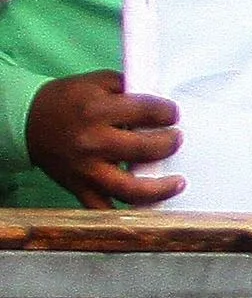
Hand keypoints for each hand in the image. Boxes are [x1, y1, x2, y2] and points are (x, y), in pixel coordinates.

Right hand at [25, 71, 181, 204]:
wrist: (27, 121)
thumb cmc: (66, 101)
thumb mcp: (96, 82)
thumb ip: (129, 87)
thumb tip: (159, 99)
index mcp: (97, 111)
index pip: (147, 112)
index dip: (168, 112)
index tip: (173, 115)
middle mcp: (93, 142)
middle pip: (144, 149)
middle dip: (169, 144)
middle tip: (176, 139)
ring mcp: (86, 169)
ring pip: (130, 188)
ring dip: (159, 188)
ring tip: (177, 182)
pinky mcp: (79, 187)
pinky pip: (104, 209)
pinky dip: (125, 215)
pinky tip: (147, 208)